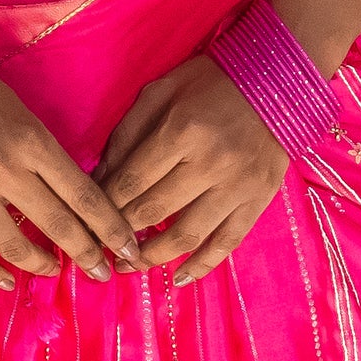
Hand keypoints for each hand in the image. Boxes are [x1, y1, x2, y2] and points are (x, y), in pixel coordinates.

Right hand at [0, 64, 144, 285]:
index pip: (83, 196)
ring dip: (42, 264)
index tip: (129, 248)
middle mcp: (3, 170)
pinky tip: (5, 279)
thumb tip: (75, 200)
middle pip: (58, 226)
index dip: (111, 228)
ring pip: (14, 246)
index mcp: (31, 142)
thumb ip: (47, 157)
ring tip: (55, 269)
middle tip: (103, 272)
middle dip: (88, 254)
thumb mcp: (24, 115)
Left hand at [99, 57, 290, 284]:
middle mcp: (210, 164)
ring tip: (129, 267)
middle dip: (121, 232)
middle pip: (155, 209)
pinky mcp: (259, 201)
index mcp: (180, 131)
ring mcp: (238, 186)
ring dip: (155, 256)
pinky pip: (228, 242)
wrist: (275, 82)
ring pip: (189, 234)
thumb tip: (100, 177)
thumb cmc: (208, 82)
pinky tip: (180, 279)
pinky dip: (203, 265)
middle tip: (98, 247)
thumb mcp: (159, 93)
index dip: (104, 204)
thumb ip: (128, 134)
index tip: (85, 219)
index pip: (132, 180)